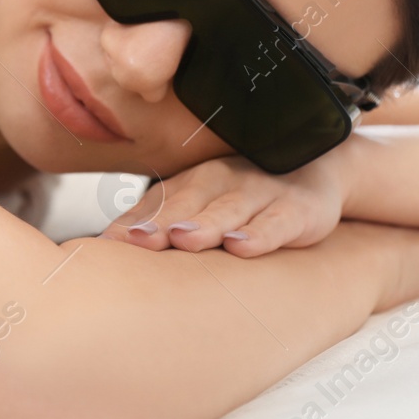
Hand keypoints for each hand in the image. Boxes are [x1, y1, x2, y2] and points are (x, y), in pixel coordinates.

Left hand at [99, 149, 353, 257]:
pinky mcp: (296, 209)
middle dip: (162, 222)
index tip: (106, 244)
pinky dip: (260, 234)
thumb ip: (155, 220)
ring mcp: (260, 193)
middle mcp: (221, 182)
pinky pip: (277, 222)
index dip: (134, 223)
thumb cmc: (243, 196)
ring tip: (183, 239)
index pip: (157, 203)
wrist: (316, 172)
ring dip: (205, 224)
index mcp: (192, 182)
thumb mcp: (200, 203)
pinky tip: (242, 247)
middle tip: (138, 240)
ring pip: (229, 210)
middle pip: (187, 203)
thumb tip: (102, 243)